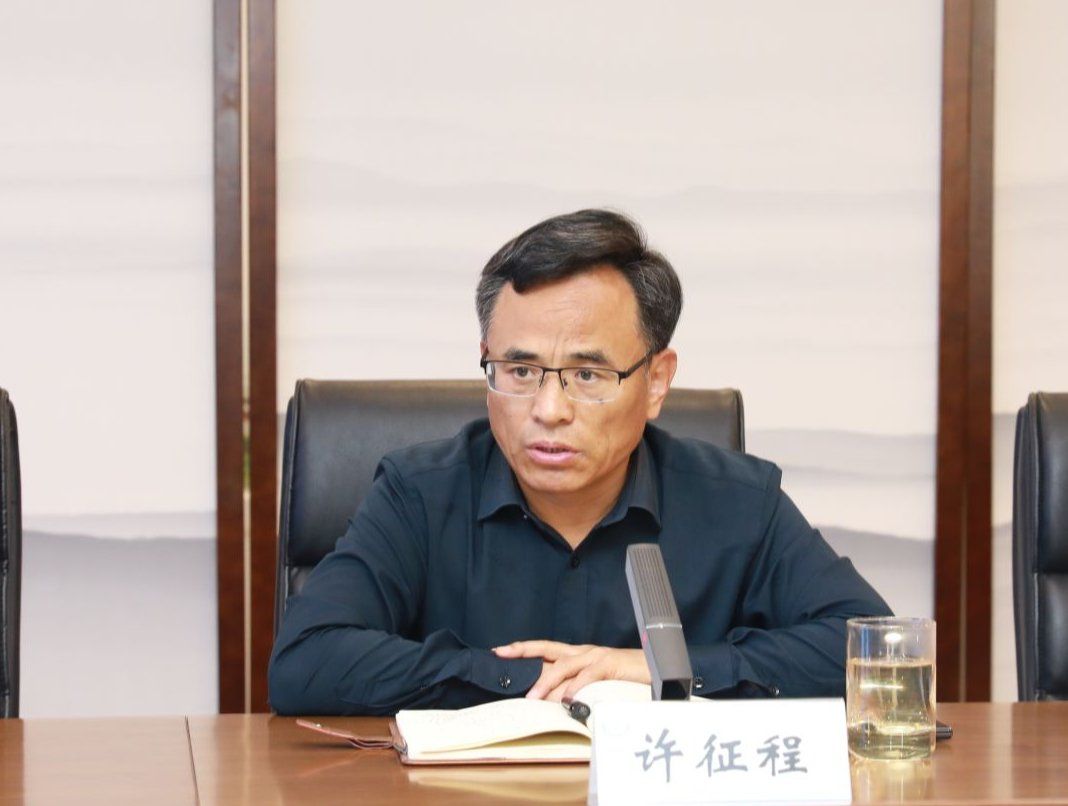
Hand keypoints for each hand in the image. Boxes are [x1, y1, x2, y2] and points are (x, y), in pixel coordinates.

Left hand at [493, 640, 649, 701]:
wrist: (657, 670)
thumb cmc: (624, 678)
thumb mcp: (594, 684)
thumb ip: (573, 689)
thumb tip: (549, 701)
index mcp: (577, 654)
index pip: (544, 649)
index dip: (522, 649)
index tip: (500, 651)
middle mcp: (583, 652)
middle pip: (547, 648)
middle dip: (523, 650)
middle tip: (501, 654)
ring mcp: (596, 656)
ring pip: (564, 666)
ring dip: (547, 682)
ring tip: (533, 697)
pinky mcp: (610, 664)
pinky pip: (590, 675)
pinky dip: (577, 687)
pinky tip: (569, 699)